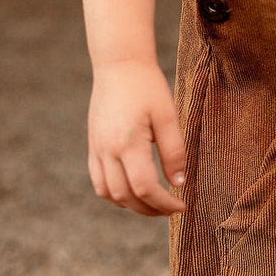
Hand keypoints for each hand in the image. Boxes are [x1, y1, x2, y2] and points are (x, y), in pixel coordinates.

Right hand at [87, 60, 185, 215]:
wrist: (119, 65)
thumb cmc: (147, 87)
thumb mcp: (168, 117)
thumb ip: (174, 152)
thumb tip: (179, 184)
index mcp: (128, 144)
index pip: (145, 188)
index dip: (165, 204)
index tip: (182, 206)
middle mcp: (107, 151)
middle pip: (126, 197)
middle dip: (150, 209)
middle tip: (172, 208)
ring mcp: (96, 149)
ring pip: (108, 194)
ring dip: (132, 205)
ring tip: (154, 202)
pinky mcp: (93, 146)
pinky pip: (99, 182)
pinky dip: (115, 194)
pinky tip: (134, 190)